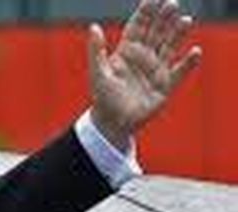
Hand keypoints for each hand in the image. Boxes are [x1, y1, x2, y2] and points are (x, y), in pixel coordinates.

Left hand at [88, 0, 201, 151]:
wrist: (113, 122)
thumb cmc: (103, 97)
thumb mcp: (98, 73)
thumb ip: (96, 50)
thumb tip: (93, 27)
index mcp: (126, 52)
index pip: (138, 27)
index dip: (146, 13)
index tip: (154, 0)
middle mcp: (143, 58)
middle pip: (156, 32)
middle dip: (164, 18)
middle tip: (172, 4)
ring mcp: (155, 70)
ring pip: (170, 46)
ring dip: (178, 33)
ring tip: (185, 20)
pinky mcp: (165, 86)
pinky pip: (180, 71)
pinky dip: (188, 62)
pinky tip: (195, 51)